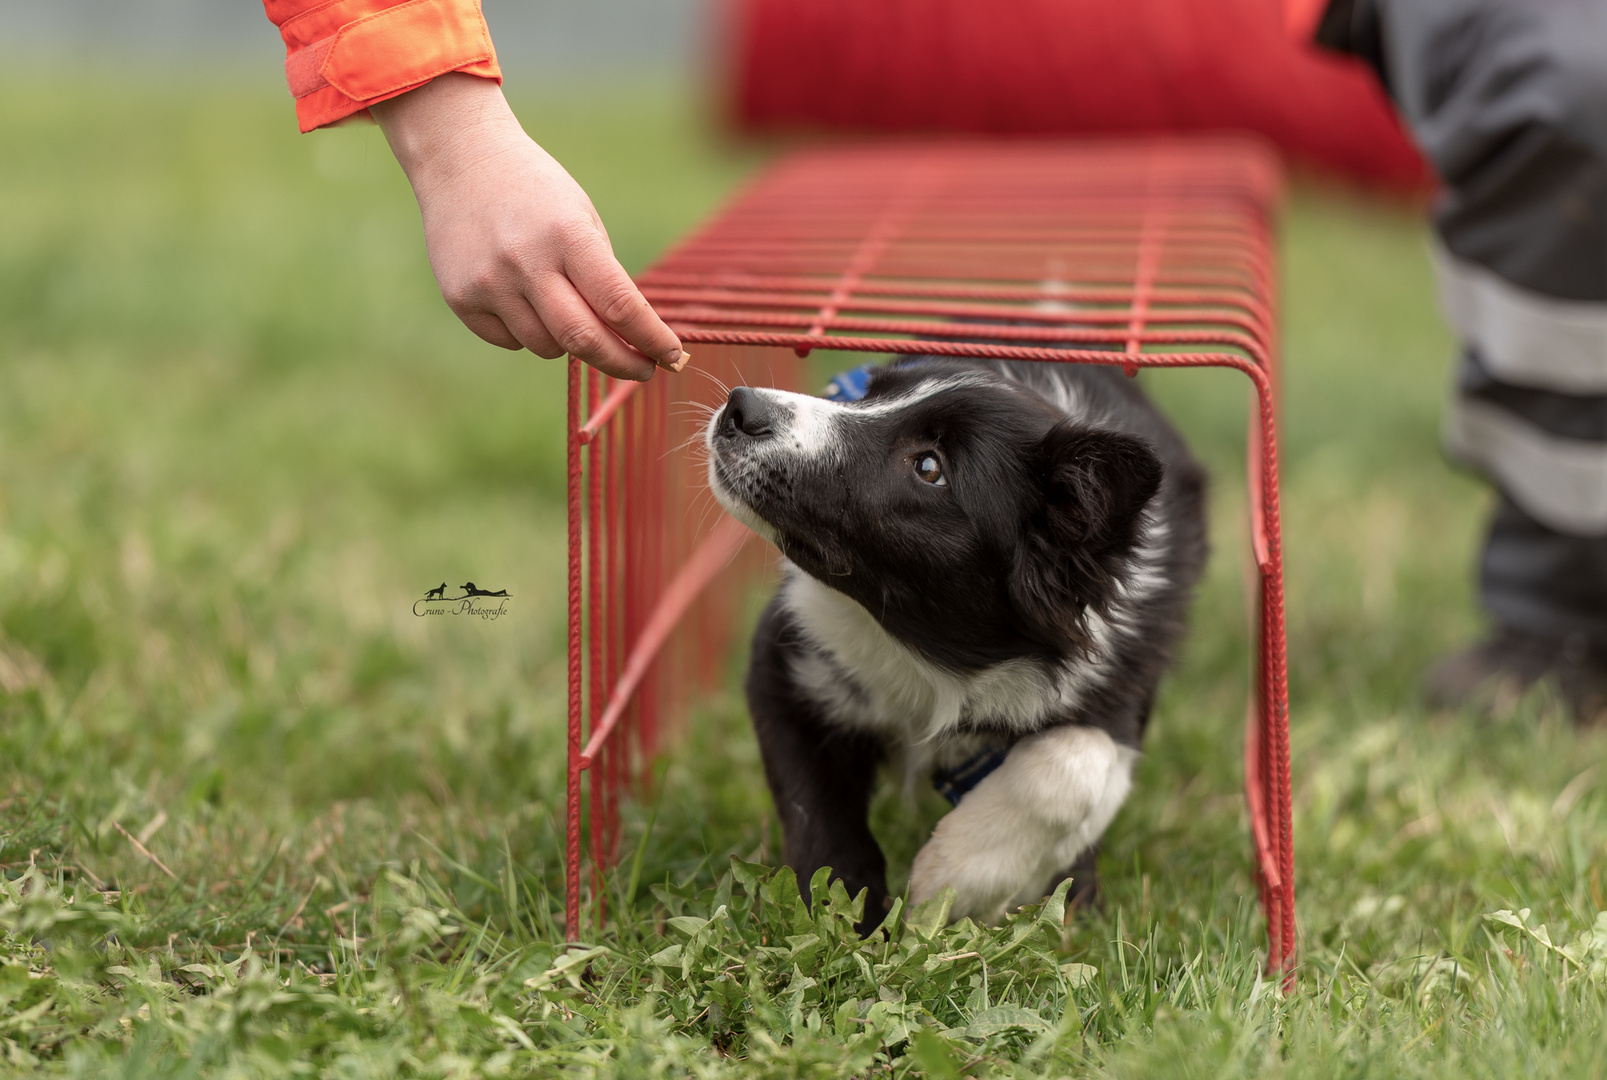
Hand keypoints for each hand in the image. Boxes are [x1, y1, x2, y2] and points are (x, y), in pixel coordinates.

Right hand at [372, 74, 684, 380]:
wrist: (460, 159)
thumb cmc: (536, 192)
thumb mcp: (582, 218)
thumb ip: (603, 277)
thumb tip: (630, 340)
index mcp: (567, 235)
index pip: (620, 304)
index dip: (651, 339)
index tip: (673, 357)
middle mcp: (526, 262)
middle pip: (584, 339)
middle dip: (621, 363)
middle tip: (642, 370)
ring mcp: (489, 283)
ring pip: (547, 347)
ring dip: (570, 344)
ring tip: (566, 309)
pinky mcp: (461, 298)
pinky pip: (510, 341)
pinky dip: (528, 335)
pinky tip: (523, 301)